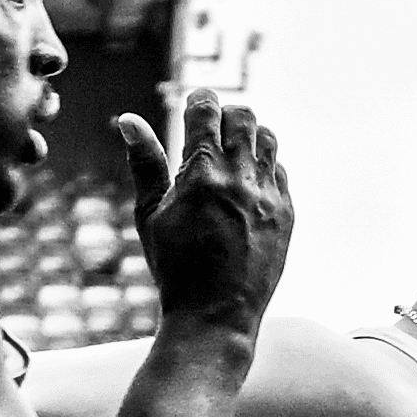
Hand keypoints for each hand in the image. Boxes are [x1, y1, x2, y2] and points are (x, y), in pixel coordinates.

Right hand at [117, 89, 292, 332]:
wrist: (216, 316)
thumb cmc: (174, 267)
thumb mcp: (149, 214)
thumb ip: (144, 163)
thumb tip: (129, 119)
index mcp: (201, 174)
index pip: (208, 109)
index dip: (200, 100)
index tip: (194, 104)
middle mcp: (240, 179)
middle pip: (244, 116)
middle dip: (225, 116)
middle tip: (210, 132)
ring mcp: (268, 196)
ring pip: (268, 139)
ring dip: (249, 137)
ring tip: (229, 155)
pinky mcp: (287, 213)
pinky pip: (280, 171)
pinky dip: (264, 167)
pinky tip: (246, 184)